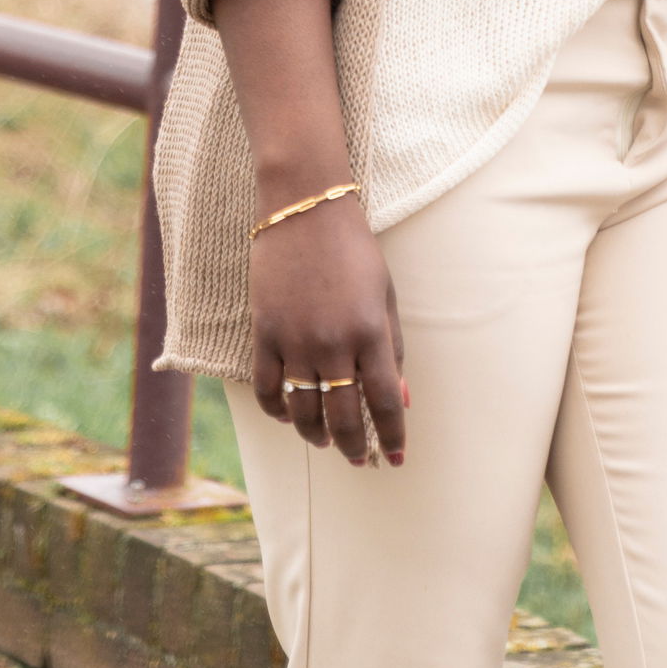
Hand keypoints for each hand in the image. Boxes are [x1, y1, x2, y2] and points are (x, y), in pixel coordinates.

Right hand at [249, 195, 406, 466]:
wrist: (305, 209)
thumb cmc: (355, 249)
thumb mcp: (386, 295)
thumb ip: (392, 348)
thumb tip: (401, 399)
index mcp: (372, 332)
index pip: (387, 403)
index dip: (394, 436)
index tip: (396, 457)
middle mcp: (335, 343)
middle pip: (345, 418)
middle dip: (355, 447)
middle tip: (359, 459)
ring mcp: (296, 340)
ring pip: (304, 413)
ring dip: (317, 436)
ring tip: (326, 441)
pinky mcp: (265, 334)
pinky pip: (268, 390)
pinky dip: (279, 412)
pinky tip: (290, 416)